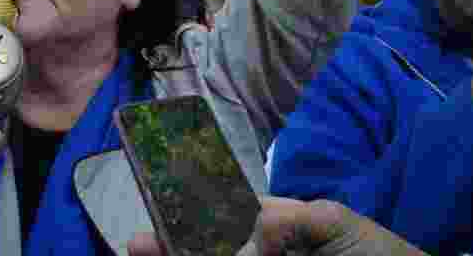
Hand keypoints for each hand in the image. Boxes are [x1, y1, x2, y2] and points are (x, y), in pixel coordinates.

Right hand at [127, 197, 427, 255]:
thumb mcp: (335, 223)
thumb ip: (287, 221)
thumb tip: (251, 235)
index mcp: (274, 229)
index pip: (221, 219)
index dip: (186, 220)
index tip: (154, 225)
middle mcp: (263, 253)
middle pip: (209, 247)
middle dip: (173, 246)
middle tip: (137, 247)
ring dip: (187, 253)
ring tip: (157, 251)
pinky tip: (199, 254)